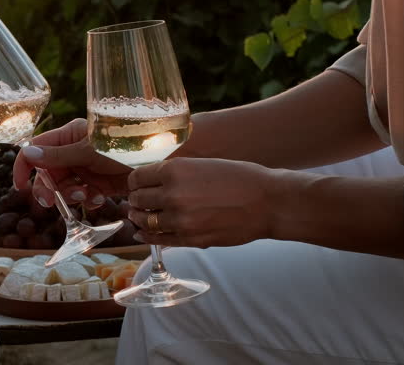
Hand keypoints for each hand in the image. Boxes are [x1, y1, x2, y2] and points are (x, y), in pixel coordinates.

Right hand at [13, 118, 132, 208]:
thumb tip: (28, 154)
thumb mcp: (90, 151)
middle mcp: (75, 151)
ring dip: (70, 197)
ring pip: (65, 188)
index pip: (35, 150)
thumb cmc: (127, 144)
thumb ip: (58, 156)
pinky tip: (100, 199)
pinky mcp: (101, 184)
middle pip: (47, 174)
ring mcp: (87, 169)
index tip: (20, 187)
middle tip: (52, 203)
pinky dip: (88, 200)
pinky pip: (84, 196)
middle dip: (49, 189)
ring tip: (86, 197)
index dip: (24, 167)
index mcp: (68, 135)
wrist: (164, 156)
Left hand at [127, 157, 277, 247]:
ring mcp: (180, 220)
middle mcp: (172, 194)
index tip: (136, 185)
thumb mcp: (201, 164)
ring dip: (138, 218)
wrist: (268, 202)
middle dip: (135, 200)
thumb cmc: (239, 178)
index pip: (137, 178)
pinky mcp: (190, 239)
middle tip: (137, 201)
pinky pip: (158, 239)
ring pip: (144, 221)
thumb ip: (174, 173)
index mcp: (174, 170)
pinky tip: (142, 234)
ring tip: (138, 216)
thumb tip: (149, 181)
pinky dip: (147, 236)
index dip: (135, 182)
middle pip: (137, 199)